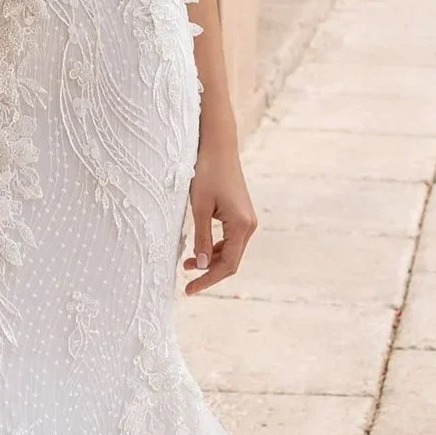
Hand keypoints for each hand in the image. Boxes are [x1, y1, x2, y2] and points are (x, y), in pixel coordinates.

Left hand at [182, 138, 256, 295]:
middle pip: (231, 261)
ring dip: (210, 259)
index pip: (227, 265)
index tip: (189, 289)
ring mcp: (247, 219)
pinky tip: (199, 249)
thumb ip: (201, 238)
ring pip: (230, 251)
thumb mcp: (200, 207)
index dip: (208, 280)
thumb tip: (201, 266)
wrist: (217, 145)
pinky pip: (229, 239)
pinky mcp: (241, 213)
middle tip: (186, 282)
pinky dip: (215, 247)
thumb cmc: (207, 172)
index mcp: (242, 225)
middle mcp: (249, 225)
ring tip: (186, 263)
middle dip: (209, 272)